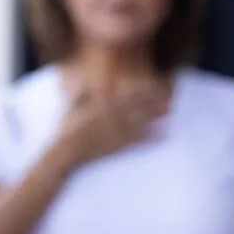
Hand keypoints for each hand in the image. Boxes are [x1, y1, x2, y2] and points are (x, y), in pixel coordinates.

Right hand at [55, 80, 169, 167]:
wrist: (64, 153)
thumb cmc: (66, 130)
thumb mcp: (71, 108)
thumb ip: (79, 94)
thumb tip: (83, 80)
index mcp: (99, 105)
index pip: (124, 94)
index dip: (140, 88)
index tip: (154, 83)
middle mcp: (109, 117)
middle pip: (135, 106)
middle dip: (152, 100)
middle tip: (169, 95)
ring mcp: (114, 131)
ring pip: (139, 120)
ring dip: (154, 115)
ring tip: (169, 110)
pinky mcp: (116, 146)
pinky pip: (137, 141)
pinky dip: (151, 137)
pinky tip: (164, 135)